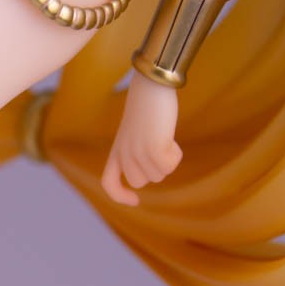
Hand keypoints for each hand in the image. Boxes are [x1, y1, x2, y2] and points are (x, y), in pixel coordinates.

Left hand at [101, 72, 182, 206]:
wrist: (152, 85)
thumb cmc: (149, 105)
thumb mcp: (138, 132)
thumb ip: (138, 151)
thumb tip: (151, 173)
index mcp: (116, 149)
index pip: (109, 182)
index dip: (119, 196)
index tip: (136, 200)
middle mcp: (123, 153)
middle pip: (141, 181)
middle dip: (155, 168)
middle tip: (159, 146)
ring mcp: (136, 153)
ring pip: (158, 175)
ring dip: (168, 159)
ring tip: (163, 135)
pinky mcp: (152, 149)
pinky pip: (170, 166)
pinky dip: (176, 154)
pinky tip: (170, 136)